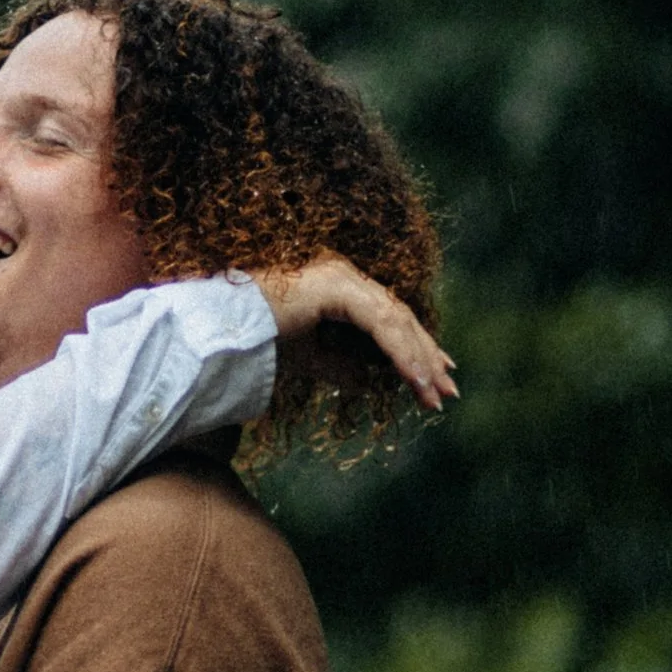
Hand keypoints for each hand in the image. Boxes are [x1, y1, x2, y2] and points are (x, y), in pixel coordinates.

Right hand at [255, 256, 456, 414]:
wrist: (224, 333)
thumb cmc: (257, 342)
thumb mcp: (309, 359)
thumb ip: (340, 366)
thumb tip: (369, 381)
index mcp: (337, 286)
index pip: (388, 317)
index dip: (416, 346)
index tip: (437, 374)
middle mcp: (344, 276)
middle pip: (399, 318)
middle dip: (426, 356)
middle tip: (448, 391)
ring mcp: (342, 278)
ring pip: (396, 322)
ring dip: (418, 360)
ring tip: (434, 395)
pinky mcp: (338, 289)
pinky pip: (381, 325)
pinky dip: (401, 353)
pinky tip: (415, 379)